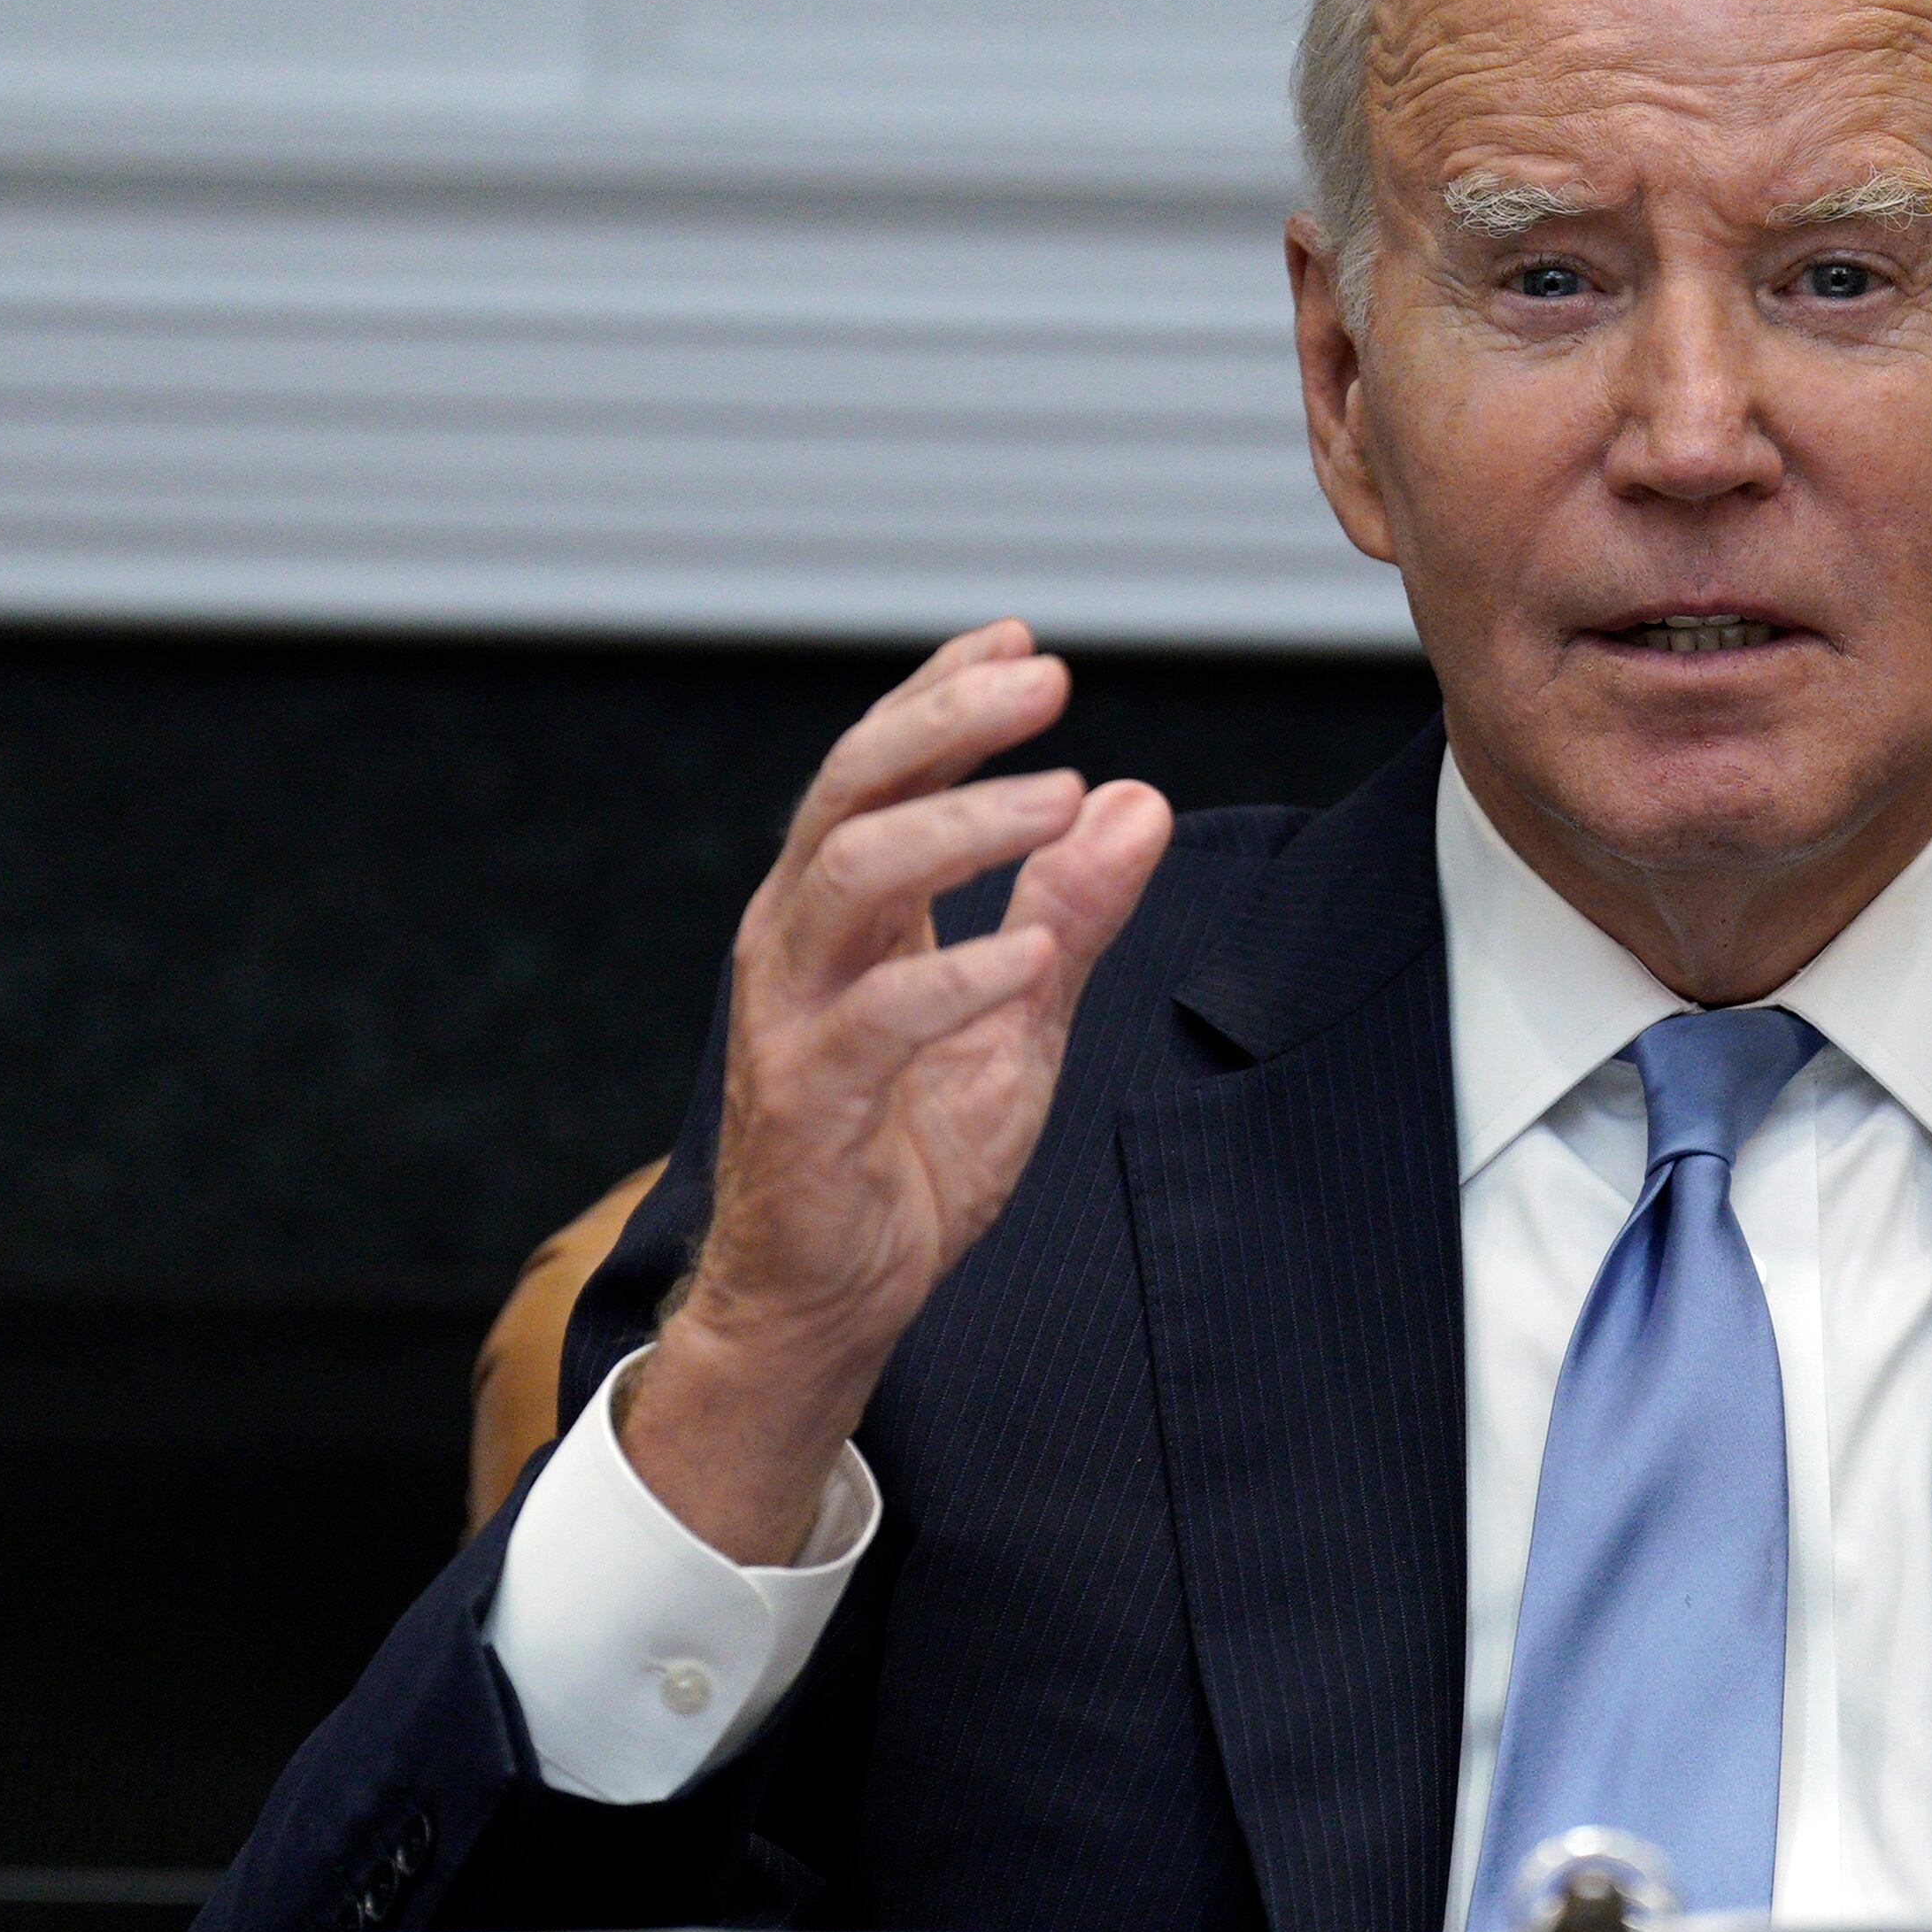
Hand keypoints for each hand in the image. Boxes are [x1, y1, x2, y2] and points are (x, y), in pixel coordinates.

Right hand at [622, 621, 1172, 1561]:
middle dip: (946, 719)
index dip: (943, 692)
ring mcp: (793, 1013)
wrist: (835, 1292)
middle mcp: (800, 938)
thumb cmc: (911, 1146)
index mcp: (843, 908)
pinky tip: (1030, 956)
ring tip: (1061, 797)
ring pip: (851, 875)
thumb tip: (1138, 802)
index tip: (1022, 639)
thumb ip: (1073, 911)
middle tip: (1045, 681)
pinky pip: (875, 1017)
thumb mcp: (1020, 1016)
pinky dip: (957, 976)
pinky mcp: (808, 1097)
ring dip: (960, 824)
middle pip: (851, 788)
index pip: (879, 765)